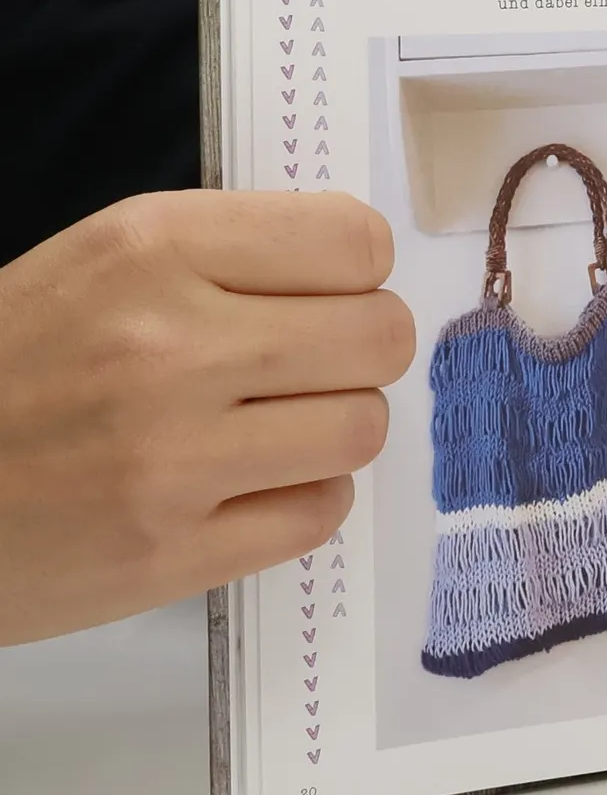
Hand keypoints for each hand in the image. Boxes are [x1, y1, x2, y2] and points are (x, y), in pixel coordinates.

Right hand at [0, 191, 414, 645]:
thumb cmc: (8, 364)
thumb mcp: (99, 266)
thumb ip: (225, 258)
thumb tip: (359, 272)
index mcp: (150, 250)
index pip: (355, 241)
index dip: (355, 272)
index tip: (324, 292)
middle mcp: (170, 346)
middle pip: (381, 337)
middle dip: (357, 352)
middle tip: (306, 367)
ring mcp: (173, 458)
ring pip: (362, 429)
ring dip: (332, 429)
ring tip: (269, 429)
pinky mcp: (173, 552)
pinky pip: (320, 513)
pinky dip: (300, 499)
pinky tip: (244, 486)